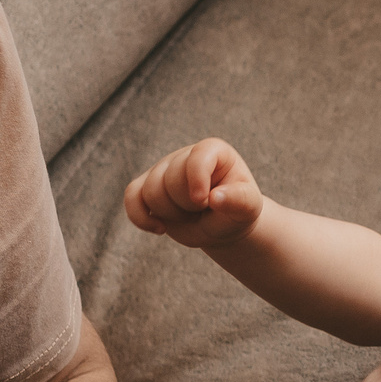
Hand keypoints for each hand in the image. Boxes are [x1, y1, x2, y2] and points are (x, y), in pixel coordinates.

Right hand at [124, 137, 264, 249]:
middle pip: (170, 180)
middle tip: (204, 210)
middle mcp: (184, 156)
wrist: (221, 226)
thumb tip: (216, 198)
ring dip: (171, 214)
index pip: (197, 157)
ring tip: (190, 215)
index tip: (205, 202)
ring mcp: (162, 170)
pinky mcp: (146, 188)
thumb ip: (239, 200)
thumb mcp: (248, 207)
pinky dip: (140, 217)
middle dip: (187, 204)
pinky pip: (132, 198)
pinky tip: (160, 229)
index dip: (196, 179)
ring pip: (151, 191)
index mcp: (213, 152)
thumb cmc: (237, 211)